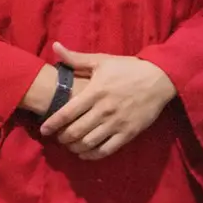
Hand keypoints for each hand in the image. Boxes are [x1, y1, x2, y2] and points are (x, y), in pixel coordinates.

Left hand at [39, 42, 176, 160]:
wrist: (158, 78)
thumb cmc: (127, 68)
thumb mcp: (101, 60)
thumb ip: (76, 58)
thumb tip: (55, 46)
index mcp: (95, 92)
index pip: (67, 112)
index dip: (52, 123)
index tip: (43, 130)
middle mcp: (104, 110)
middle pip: (76, 131)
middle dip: (62, 137)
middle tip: (57, 137)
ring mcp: (116, 123)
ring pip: (89, 142)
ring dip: (75, 147)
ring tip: (69, 145)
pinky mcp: (128, 133)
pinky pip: (107, 149)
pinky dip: (92, 155)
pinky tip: (84, 154)